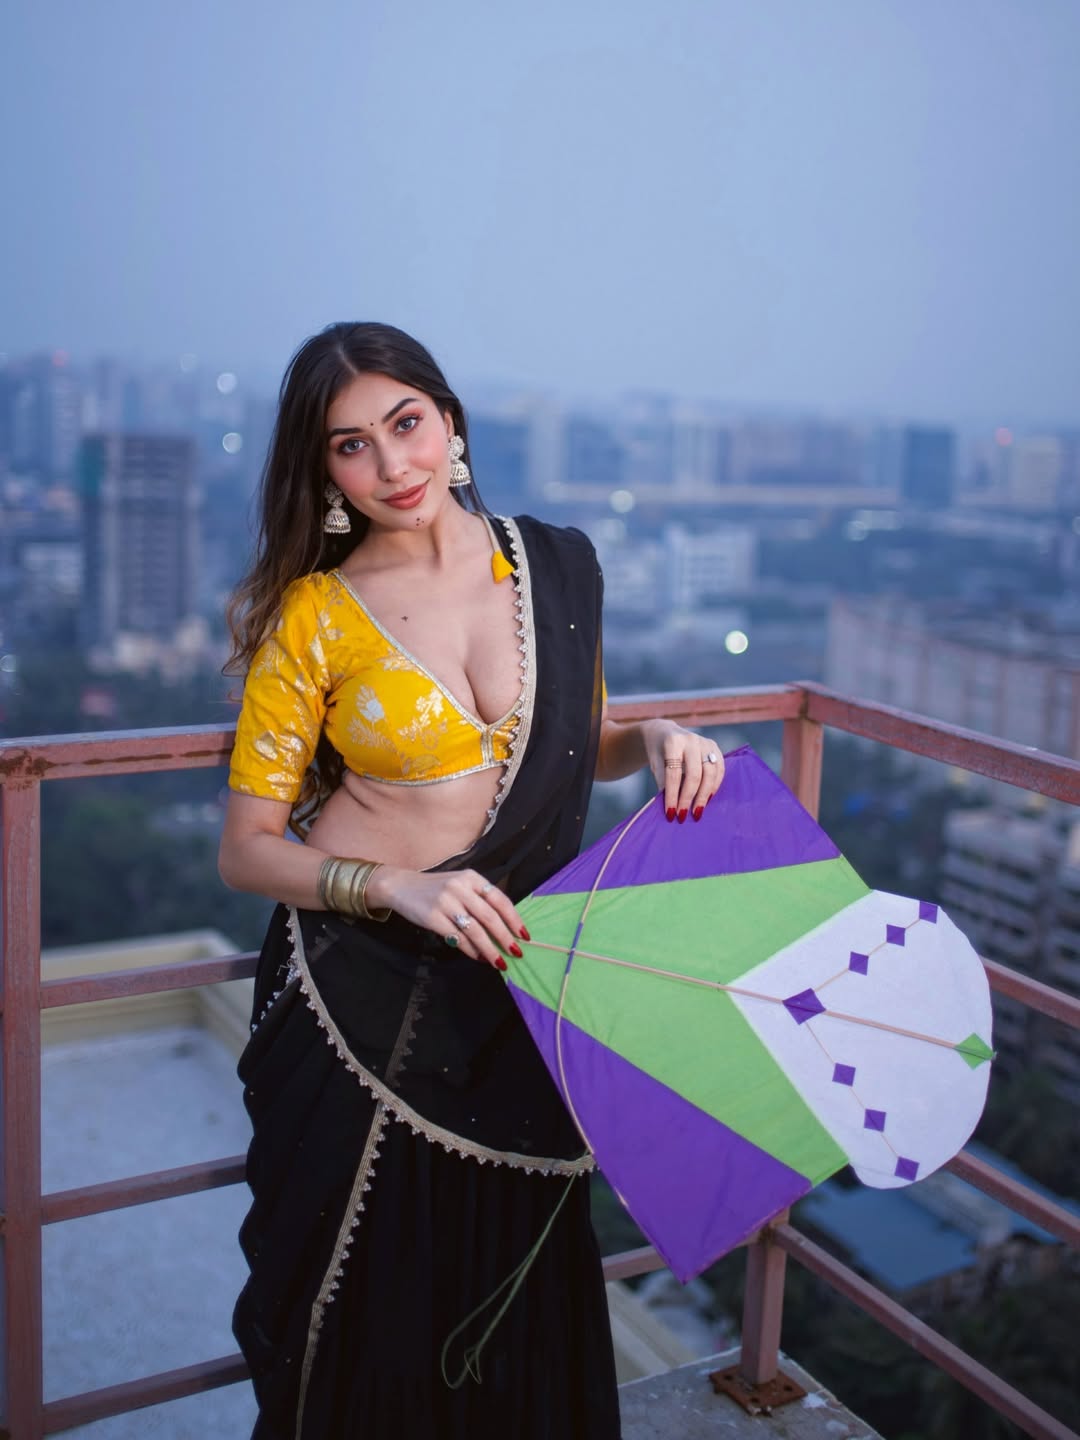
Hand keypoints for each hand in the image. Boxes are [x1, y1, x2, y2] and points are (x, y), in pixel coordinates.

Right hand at [366, 866, 528, 970]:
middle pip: (490, 916)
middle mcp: (460, 887)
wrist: (401, 886)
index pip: (499, 899)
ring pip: (475, 930)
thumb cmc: (437, 888)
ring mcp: (446, 902)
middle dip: (505, 937)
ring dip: (490, 949)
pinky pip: (457, 938)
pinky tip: (478, 957)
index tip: (524, 935)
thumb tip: (505, 927)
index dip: (514, 919)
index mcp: (472, 877)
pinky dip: (470, 950)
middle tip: (516, 953)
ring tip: (499, 962)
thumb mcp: (461, 884)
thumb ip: (480, 899)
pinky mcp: (433, 917)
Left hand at [643, 720, 725, 822]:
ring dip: (704, 795)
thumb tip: (672, 805)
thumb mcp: (655, 764)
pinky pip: (719, 769)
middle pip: (694, 774)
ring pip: (710, 773)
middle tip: (683, 816)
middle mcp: (691, 740)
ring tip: (697, 811)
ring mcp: (705, 742)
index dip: (672, 795)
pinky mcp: (715, 747)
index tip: (670, 813)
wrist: (664, 732)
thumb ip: (663, 781)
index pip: (674, 773)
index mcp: (673, 741)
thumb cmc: (658, 751)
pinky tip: (707, 799)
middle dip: (689, 797)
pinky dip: (714, 786)